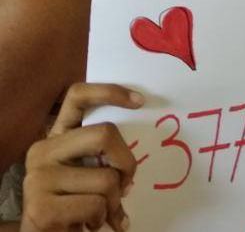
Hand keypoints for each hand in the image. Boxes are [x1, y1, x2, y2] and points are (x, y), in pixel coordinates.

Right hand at [21, 83, 143, 231]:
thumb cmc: (76, 202)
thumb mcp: (88, 170)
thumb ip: (103, 153)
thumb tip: (139, 151)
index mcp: (56, 136)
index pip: (78, 97)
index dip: (110, 92)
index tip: (140, 101)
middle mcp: (42, 151)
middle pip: (105, 134)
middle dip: (127, 162)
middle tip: (128, 183)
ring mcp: (38, 178)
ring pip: (106, 178)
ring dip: (115, 201)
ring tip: (104, 211)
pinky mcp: (41, 208)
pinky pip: (96, 205)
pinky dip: (103, 218)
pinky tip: (90, 223)